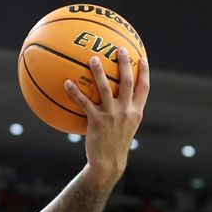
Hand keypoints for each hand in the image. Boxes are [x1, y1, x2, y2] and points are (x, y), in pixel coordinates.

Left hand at [64, 47, 148, 180]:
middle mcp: (126, 111)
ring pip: (105, 88)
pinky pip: (84, 103)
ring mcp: (112, 115)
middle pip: (127, 82)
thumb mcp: (126, 129)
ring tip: (92, 58)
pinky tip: (67, 83)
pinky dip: (75, 92)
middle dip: (124, 63)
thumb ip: (125, 114)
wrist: (108, 163)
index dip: (144, 73)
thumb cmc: (115, 145)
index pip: (144, 88)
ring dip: (99, 71)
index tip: (142, 59)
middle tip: (119, 49)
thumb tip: (119, 102)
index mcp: (136, 112)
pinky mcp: (97, 121)